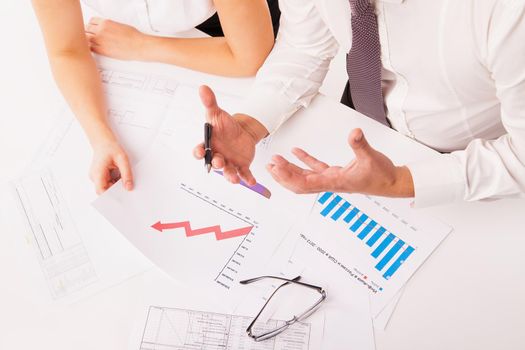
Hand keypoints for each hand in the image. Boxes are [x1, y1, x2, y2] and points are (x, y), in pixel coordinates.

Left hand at [85, 18, 144, 59]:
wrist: (138, 46)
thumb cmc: (133, 37)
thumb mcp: (120, 25)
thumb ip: (109, 26)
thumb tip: (106, 29)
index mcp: (106, 23)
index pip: (91, 21)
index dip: (92, 25)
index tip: (93, 28)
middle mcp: (101, 30)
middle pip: (87, 29)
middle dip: (90, 32)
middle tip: (93, 36)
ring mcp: (100, 40)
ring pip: (86, 39)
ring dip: (89, 40)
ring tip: (94, 43)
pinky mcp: (102, 50)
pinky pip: (90, 48)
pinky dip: (91, 48)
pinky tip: (95, 48)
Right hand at [90, 139, 133, 193]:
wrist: (103, 141)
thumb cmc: (110, 147)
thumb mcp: (122, 159)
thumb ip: (126, 174)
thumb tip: (129, 187)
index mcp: (97, 172)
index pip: (101, 190)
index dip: (109, 197)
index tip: (119, 200)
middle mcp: (95, 176)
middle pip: (105, 190)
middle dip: (116, 191)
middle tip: (126, 189)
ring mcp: (97, 176)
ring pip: (107, 187)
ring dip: (116, 185)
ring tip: (123, 178)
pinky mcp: (100, 176)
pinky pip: (108, 182)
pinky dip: (115, 181)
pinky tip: (120, 176)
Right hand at [193, 86, 267, 184]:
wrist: (242, 131)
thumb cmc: (225, 125)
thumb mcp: (218, 113)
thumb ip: (210, 102)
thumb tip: (203, 87)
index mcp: (209, 146)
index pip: (200, 151)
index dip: (199, 152)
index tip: (200, 151)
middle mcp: (217, 157)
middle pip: (214, 163)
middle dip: (216, 164)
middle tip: (219, 162)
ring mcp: (229, 163)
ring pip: (228, 172)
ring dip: (230, 176)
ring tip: (234, 179)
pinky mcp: (241, 166)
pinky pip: (244, 174)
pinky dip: (247, 179)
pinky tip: (252, 182)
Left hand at [266, 129, 414, 196]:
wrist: (392, 183)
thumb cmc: (383, 175)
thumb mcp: (372, 157)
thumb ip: (361, 145)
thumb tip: (354, 133)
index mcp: (335, 181)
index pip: (305, 182)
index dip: (289, 175)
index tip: (277, 166)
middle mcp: (330, 183)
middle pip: (299, 183)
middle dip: (283, 175)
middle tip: (270, 164)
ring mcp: (331, 179)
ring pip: (304, 177)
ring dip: (289, 170)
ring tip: (275, 161)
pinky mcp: (336, 173)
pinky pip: (315, 168)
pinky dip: (304, 161)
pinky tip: (295, 152)